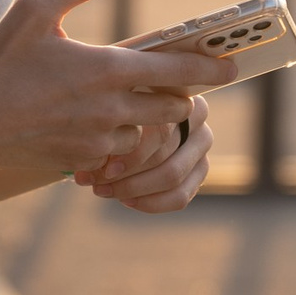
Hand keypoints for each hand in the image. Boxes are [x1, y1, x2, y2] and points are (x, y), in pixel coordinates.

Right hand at [0, 0, 230, 178]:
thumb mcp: (38, 9)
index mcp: (106, 68)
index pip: (177, 71)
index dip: (210, 68)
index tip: (232, 66)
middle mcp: (110, 108)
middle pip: (172, 108)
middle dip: (179, 96)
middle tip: (176, 84)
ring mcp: (96, 139)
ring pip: (144, 132)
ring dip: (144, 120)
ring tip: (127, 103)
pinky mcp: (80, 160)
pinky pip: (115, 153)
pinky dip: (116, 140)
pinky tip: (96, 125)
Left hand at [75, 91, 211, 211]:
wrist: (118, 115)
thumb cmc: (108, 104)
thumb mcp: (107, 103)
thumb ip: (108, 121)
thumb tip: (94, 161)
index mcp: (177, 91)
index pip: (160, 131)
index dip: (131, 154)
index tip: (103, 165)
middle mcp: (197, 115)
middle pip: (164, 154)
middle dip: (126, 174)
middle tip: (95, 181)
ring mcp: (201, 144)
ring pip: (172, 176)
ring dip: (134, 188)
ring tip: (103, 190)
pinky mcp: (200, 171)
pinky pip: (180, 196)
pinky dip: (150, 202)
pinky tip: (126, 200)